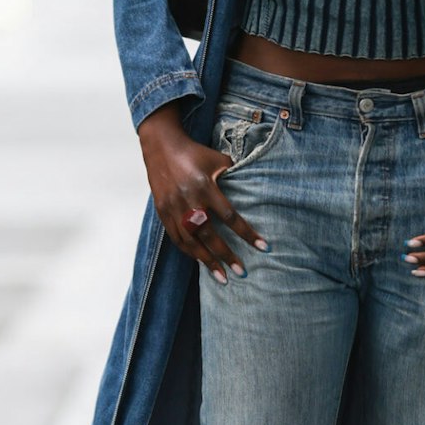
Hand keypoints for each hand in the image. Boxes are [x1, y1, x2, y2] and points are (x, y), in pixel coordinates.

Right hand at [137, 104, 268, 284]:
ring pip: (191, 242)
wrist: (161, 147)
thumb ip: (235, 176)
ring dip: (207, 261)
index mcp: (205, 186)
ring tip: (222, 277)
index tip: (263, 247)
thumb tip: (254, 190)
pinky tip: (201, 262)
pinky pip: (177, 238)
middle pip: (210, 235)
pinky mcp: (162, 212)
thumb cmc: (195, 153)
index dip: (247, 234)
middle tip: (242, 272)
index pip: (230, 217)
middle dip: (227, 255)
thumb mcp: (218, 159)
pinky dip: (190, 252)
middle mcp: (188, 200)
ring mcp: (173, 208)